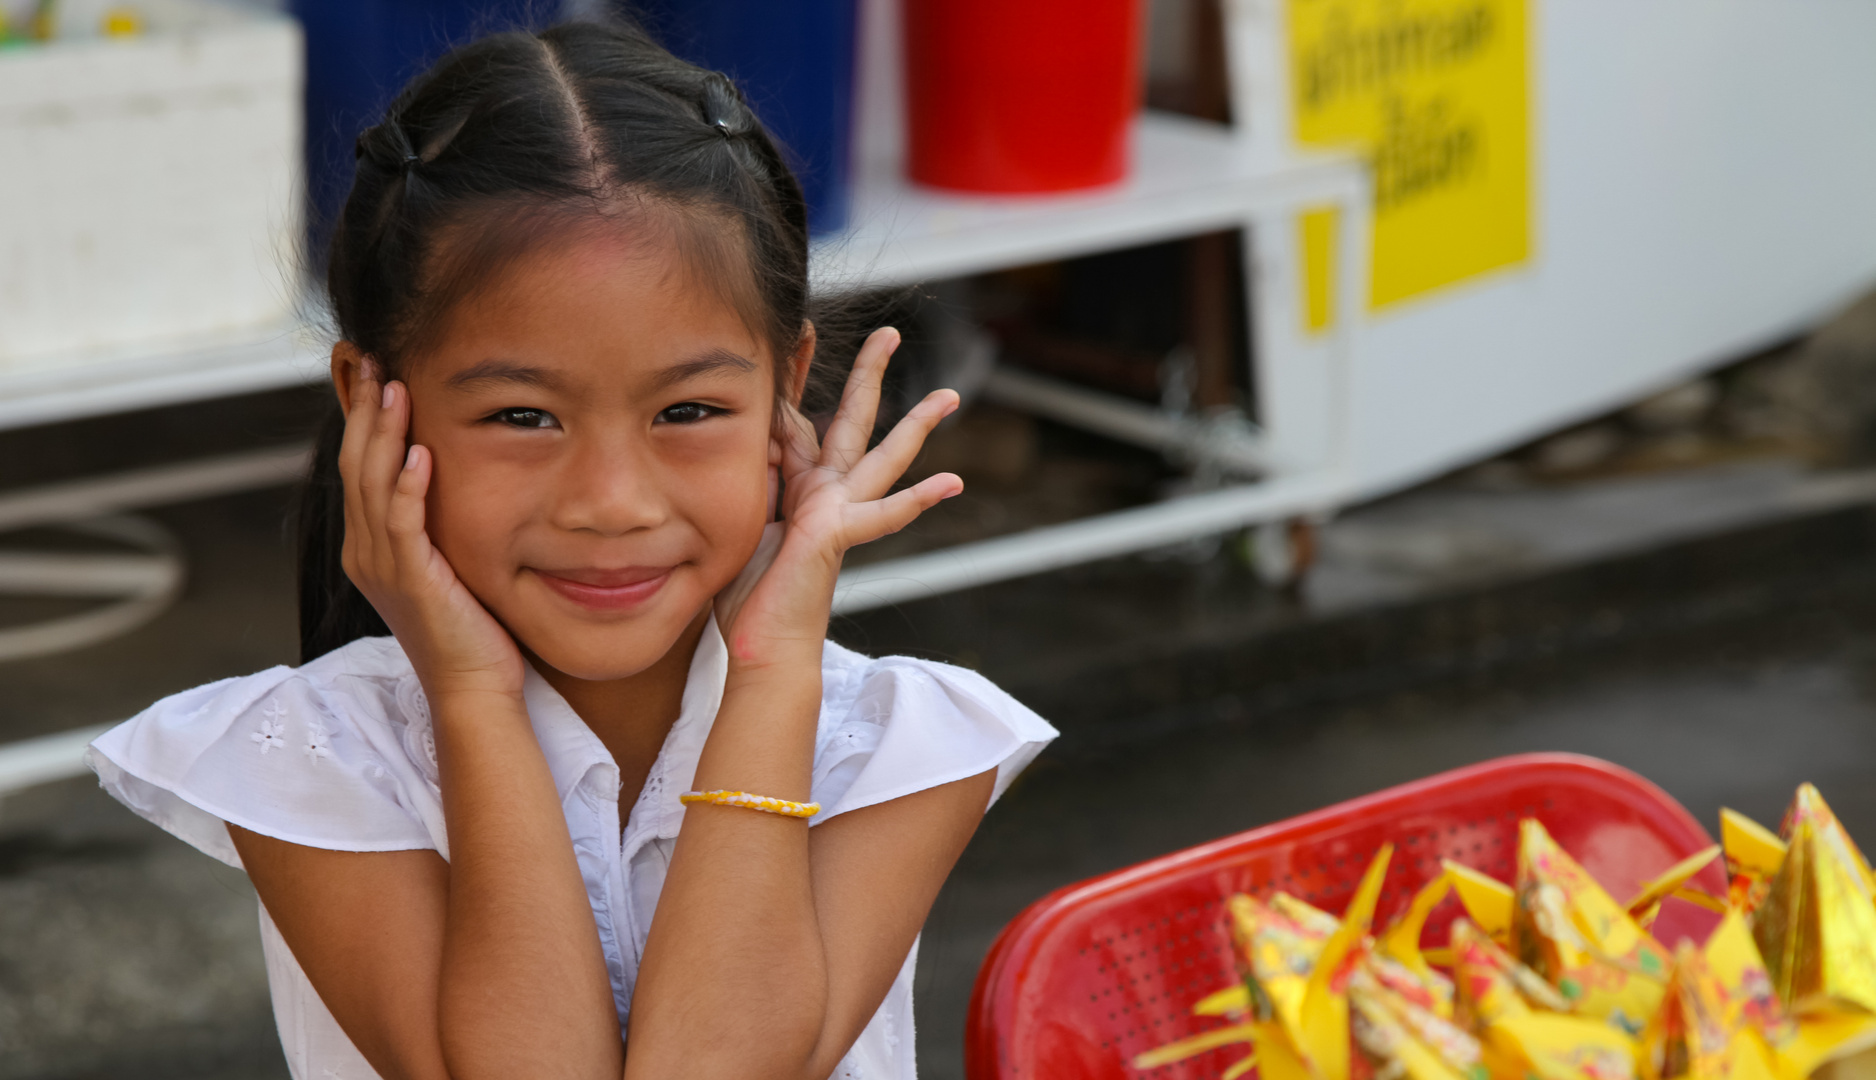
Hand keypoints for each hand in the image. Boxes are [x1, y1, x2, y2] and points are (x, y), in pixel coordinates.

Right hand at [338, 365, 525, 701]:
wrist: (473, 687)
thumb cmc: (471, 629)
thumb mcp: (448, 563)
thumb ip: (437, 522)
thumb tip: (447, 478)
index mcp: (370, 548)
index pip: (358, 468)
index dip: (360, 418)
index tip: (370, 373)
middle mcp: (365, 553)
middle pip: (354, 465)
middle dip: (363, 410)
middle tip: (373, 361)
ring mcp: (383, 568)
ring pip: (371, 485)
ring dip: (383, 433)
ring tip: (394, 387)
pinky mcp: (411, 581)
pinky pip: (402, 524)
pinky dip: (408, 486)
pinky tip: (420, 452)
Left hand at [720, 328, 961, 670]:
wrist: (760, 645)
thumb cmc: (747, 594)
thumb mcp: (737, 515)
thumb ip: (752, 474)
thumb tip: (755, 429)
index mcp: (799, 486)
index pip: (798, 418)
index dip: (796, 375)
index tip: (799, 330)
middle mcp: (826, 492)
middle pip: (852, 419)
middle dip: (869, 374)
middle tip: (887, 331)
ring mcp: (839, 512)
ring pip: (883, 456)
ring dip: (917, 426)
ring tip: (948, 395)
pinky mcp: (839, 536)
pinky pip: (882, 514)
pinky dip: (918, 499)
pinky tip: (952, 482)